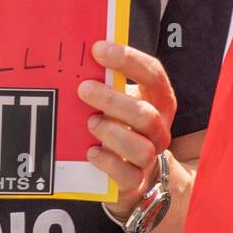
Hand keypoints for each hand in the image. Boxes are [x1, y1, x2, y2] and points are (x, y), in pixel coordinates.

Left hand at [78, 40, 176, 221]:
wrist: (129, 174)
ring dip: (113, 133)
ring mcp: (148, 158)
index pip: (153, 75)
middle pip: (147, 115)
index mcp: (157, 102)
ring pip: (142, 148)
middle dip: (113, 100)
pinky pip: (127, 175)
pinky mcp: (134, 182)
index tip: (99, 49)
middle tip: (83, 89)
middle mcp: (158, 129)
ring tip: (90, 122)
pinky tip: (90, 151)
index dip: (129, 60)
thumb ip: (105, 81)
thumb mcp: (117, 101)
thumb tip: (74, 54)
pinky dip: (107, 162)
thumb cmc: (118, 125)